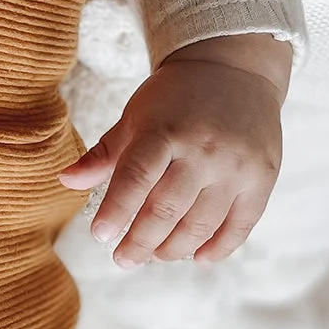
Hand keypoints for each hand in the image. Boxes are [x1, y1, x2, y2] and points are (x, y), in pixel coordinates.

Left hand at [59, 34, 291, 267]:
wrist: (235, 69)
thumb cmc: (175, 98)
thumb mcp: (135, 116)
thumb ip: (104, 153)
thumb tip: (66, 180)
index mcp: (163, 130)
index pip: (136, 177)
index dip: (116, 211)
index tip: (101, 237)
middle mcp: (202, 149)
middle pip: (167, 209)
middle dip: (140, 242)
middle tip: (123, 259)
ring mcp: (236, 165)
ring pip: (201, 224)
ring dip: (173, 248)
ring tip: (155, 255)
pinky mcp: (262, 177)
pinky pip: (241, 225)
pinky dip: (218, 247)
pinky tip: (198, 258)